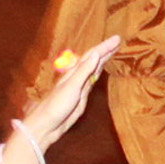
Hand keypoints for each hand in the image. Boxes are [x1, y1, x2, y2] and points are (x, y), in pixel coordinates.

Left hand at [10, 35, 117, 163]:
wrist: (46, 125)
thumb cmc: (56, 106)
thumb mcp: (71, 87)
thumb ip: (84, 71)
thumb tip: (96, 54)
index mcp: (74, 72)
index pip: (92, 55)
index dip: (105, 47)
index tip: (117, 38)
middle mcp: (77, 77)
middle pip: (93, 60)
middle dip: (105, 50)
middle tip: (118, 40)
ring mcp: (79, 86)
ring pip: (93, 68)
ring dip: (102, 59)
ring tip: (112, 50)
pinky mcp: (81, 96)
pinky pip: (92, 80)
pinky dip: (98, 72)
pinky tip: (100, 68)